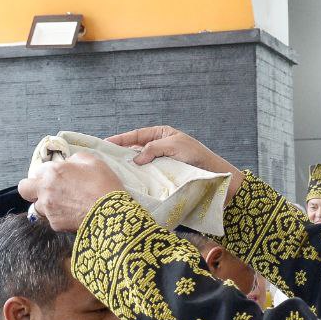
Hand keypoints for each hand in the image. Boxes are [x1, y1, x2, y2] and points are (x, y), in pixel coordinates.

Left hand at [18, 153, 124, 231]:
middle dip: (32, 189)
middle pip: (24, 190)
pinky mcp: (55, 224)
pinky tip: (72, 215)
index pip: (36, 170)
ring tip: (63, 205)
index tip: (54, 177)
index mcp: (53, 172)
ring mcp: (48, 209)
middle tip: (46, 190)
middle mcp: (46, 190)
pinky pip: (51, 220)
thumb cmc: (104, 185)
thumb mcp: (93, 161)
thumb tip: (70, 162)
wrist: (111, 213)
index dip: (45, 173)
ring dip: (46, 205)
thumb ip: (75, 159)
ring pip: (37, 207)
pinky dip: (58, 217)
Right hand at [106, 126, 244, 198]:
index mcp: (162, 135)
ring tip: (112, 173)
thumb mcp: (176, 146)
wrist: (217, 179)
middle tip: (103, 159)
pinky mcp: (163, 179)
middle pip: (135, 150)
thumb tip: (135, 159)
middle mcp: (160, 149)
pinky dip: (138, 180)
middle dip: (120, 153)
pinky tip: (129, 184)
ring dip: (128, 169)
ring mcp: (161, 164)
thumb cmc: (199, 158)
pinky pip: (147, 177)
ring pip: (140, 165)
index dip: (120, 139)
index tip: (105, 143)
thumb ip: (154, 148)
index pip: (137, 135)